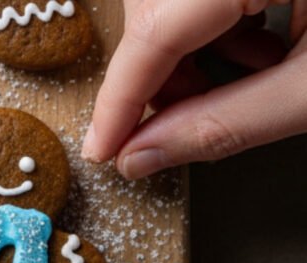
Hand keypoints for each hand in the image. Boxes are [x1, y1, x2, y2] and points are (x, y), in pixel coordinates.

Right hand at [82, 0, 306, 179]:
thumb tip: (141, 155)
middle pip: (152, 7)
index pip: (156, 27)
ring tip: (238, 84)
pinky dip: (210, 31)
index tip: (102, 147)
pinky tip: (253, 54)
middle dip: (155, 73)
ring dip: (183, 54)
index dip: (121, 95)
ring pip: (166, 2)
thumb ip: (226, 124)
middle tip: (181, 118)